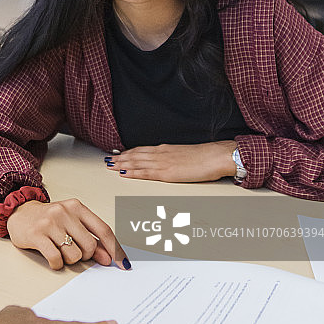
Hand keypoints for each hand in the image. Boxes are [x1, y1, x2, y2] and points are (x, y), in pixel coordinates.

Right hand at [6, 198, 129, 269]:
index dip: (115, 249)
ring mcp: (50, 223)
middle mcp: (65, 212)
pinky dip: (57, 264)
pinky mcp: (37, 234)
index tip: (123, 264)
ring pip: (74, 255)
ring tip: (60, 250)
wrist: (20, 212)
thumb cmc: (50, 220)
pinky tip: (52, 257)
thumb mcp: (72, 223)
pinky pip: (56, 259)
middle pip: (89, 246)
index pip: (103, 230)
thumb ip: (90, 239)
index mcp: (77, 207)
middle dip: (85, 256)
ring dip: (69, 260)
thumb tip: (109, 258)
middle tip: (74, 251)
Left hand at [105, 140, 236, 182]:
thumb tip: (166, 160)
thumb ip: (172, 157)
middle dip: (120, 158)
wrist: (216, 156)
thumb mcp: (184, 154)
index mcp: (165, 149)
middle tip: (107, 161)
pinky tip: (124, 173)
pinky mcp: (167, 173)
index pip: (141, 150)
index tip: (117, 155)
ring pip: (136, 162)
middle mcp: (160, 153)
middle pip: (135, 155)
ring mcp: (162, 162)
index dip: (127, 153)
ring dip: (122, 164)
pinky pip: (145, 173)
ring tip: (110, 166)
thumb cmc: (204, 156)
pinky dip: (133, 172)